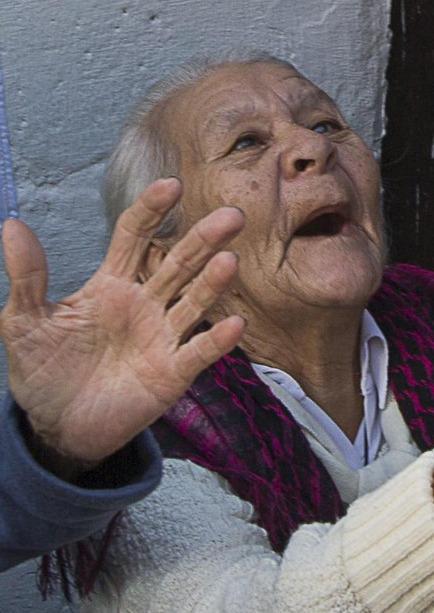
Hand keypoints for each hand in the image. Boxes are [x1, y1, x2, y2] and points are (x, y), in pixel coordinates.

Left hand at [2, 178, 246, 479]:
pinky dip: (217, 340)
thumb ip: (26, 277)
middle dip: (203, 239)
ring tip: (229, 262)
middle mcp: (144, 305)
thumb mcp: (23, 323)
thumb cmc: (42, 372)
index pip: (134, 238)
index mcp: (110, 285)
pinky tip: (233, 325)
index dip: (151, 211)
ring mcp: (162, 337)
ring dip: (213, 284)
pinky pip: (198, 353)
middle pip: (178, 263)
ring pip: (194, 303)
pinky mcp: (172, 373)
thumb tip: (11, 225)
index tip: (171, 185)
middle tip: (231, 215)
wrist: (56, 427)